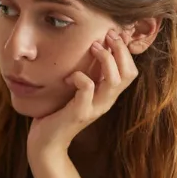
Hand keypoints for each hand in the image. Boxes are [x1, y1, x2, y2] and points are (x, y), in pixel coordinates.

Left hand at [26, 28, 138, 159]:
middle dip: (120, 50)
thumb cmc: (58, 112)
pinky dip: (79, 77)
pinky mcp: (80, 113)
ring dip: (105, 59)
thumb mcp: (76, 91)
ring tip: (93, 48)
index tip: (111, 35)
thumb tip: (88, 48)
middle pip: (129, 73)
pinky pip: (87, 88)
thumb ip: (86, 75)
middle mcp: (106, 102)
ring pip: (114, 80)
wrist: (46, 142)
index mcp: (108, 95)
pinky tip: (68, 77)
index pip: (130, 71)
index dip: (125, 51)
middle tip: (106, 36)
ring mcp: (95, 108)